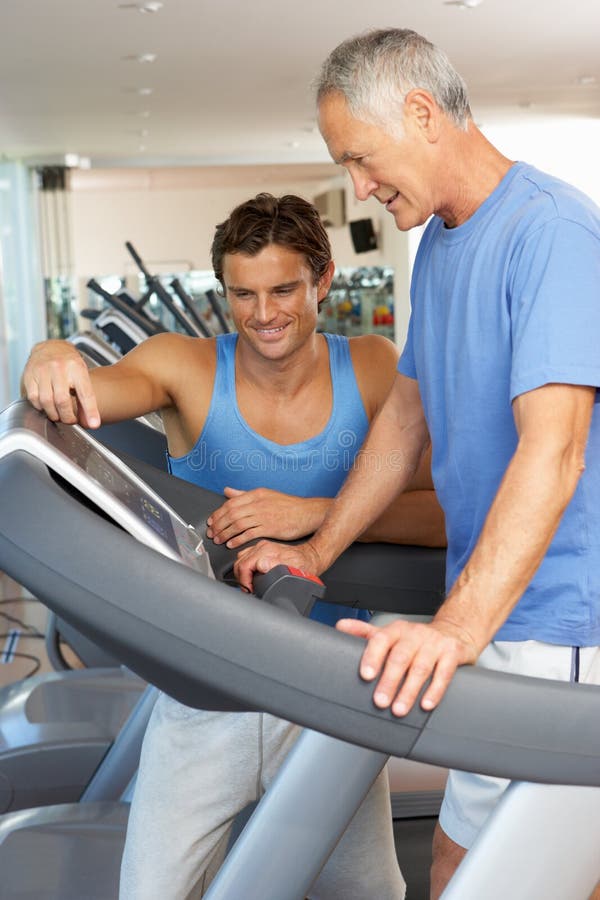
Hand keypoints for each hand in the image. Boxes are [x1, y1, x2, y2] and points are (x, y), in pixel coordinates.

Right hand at [22, 341, 100, 427]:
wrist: (50, 347)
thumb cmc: (69, 364)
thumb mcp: (82, 375)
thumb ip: (86, 398)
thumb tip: (91, 422)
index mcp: (77, 368)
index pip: (85, 393)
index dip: (90, 410)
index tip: (94, 424)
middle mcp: (59, 367)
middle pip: (63, 400)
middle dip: (67, 416)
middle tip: (70, 420)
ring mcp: (43, 370)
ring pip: (47, 401)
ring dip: (54, 414)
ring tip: (59, 415)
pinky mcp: (29, 375)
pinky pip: (34, 398)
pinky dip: (41, 407)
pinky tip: (47, 406)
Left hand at [206, 487, 326, 547]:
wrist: (307, 512)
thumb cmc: (287, 505)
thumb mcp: (265, 494)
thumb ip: (244, 494)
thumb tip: (228, 491)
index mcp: (256, 494)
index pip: (230, 503)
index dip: (218, 513)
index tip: (211, 521)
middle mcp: (258, 504)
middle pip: (231, 514)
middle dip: (219, 525)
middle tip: (212, 533)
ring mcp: (264, 516)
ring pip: (238, 524)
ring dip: (225, 533)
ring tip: (219, 539)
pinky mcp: (270, 528)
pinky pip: (249, 534)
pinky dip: (238, 539)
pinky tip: (231, 544)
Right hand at [234, 539, 322, 591]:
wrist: (311, 557)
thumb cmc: (304, 566)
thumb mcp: (290, 573)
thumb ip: (274, 571)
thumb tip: (261, 571)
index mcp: (266, 552)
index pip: (244, 566)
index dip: (244, 582)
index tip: (249, 591)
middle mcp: (262, 547)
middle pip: (239, 562)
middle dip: (241, 578)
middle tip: (248, 590)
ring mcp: (262, 546)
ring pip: (240, 558)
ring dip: (241, 572)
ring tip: (248, 583)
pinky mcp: (262, 547)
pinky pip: (246, 555)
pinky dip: (245, 565)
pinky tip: (250, 574)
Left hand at [336, 617, 478, 715]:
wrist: (454, 631)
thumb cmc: (416, 638)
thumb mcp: (390, 633)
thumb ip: (365, 632)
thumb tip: (340, 627)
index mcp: (396, 630)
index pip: (381, 640)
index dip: (372, 657)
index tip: (366, 675)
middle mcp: (415, 634)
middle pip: (400, 657)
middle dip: (389, 681)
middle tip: (380, 702)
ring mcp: (435, 643)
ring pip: (420, 668)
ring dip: (409, 691)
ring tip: (399, 709)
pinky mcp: (453, 653)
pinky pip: (444, 673)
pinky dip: (435, 690)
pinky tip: (426, 704)